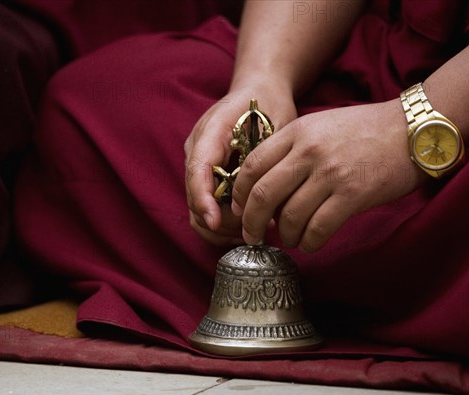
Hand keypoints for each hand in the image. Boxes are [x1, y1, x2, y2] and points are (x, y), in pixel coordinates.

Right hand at [185, 83, 296, 245]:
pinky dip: (222, 224)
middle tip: (256, 228)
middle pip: (194, 198)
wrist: (257, 90)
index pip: (197, 170)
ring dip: (222, 227)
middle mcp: (197, 151)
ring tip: (255, 230)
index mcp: (210, 132)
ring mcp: (198, 166)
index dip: (202, 199)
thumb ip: (262, 156)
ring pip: (196, 210)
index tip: (216, 220)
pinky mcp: (205, 178)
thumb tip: (258, 194)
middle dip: (222, 221)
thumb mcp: (273, 122)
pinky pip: (205, 209)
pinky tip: (248, 225)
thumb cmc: (268, 103)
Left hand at [231, 100, 427, 250]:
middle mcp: (308, 151)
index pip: (251, 166)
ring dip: (285, 236)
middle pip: (263, 195)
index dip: (239, 194)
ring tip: (290, 239)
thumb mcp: (319, 127)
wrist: (413, 129)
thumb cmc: (363, 131)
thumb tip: (264, 189)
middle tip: (253, 237)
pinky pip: (318, 228)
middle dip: (251, 223)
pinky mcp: (353, 194)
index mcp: (296, 133)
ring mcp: (330, 173)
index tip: (239, 210)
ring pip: (290, 217)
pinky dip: (309, 242)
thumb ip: (290, 150)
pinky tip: (310, 243)